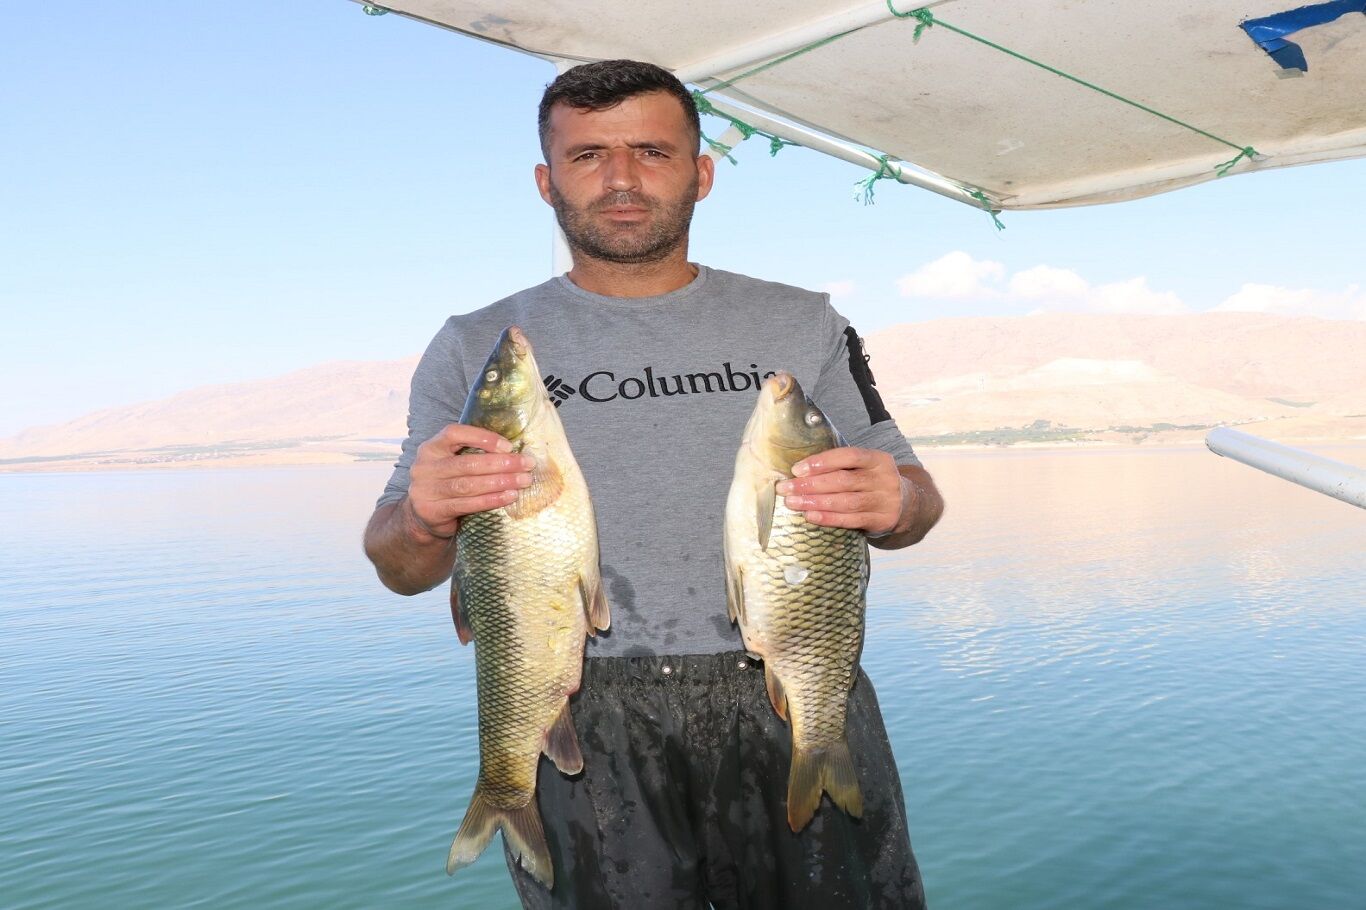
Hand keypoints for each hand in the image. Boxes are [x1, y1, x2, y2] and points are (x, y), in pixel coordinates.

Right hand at [405, 424, 534, 539]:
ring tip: (523, 481)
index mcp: (431, 448)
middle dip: (502, 463)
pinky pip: (467, 505)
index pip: (454, 433)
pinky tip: (509, 497)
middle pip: (467, 463)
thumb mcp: (453, 462)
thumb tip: (513, 450)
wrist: (424, 516)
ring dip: (500, 482)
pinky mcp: (432, 511)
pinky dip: (491, 500)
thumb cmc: (448, 483)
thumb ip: (472, 453)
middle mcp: (425, 467)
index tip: (508, 446)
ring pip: (469, 485)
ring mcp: (426, 490)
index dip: (482, 437)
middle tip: (527, 464)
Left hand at [776, 447, 904, 535]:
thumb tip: (800, 471)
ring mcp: (884, 501)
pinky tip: (810, 516)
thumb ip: (841, 466)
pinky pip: (851, 520)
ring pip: (845, 502)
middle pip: (843, 481)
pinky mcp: (881, 520)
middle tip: (786, 488)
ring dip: (815, 503)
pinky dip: (828, 518)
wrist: (907, 505)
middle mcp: (884, 479)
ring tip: (792, 503)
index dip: (822, 462)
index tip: (797, 469)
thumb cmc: (873, 482)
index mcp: (878, 459)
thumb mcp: (865, 468)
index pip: (848, 456)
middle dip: (811, 484)